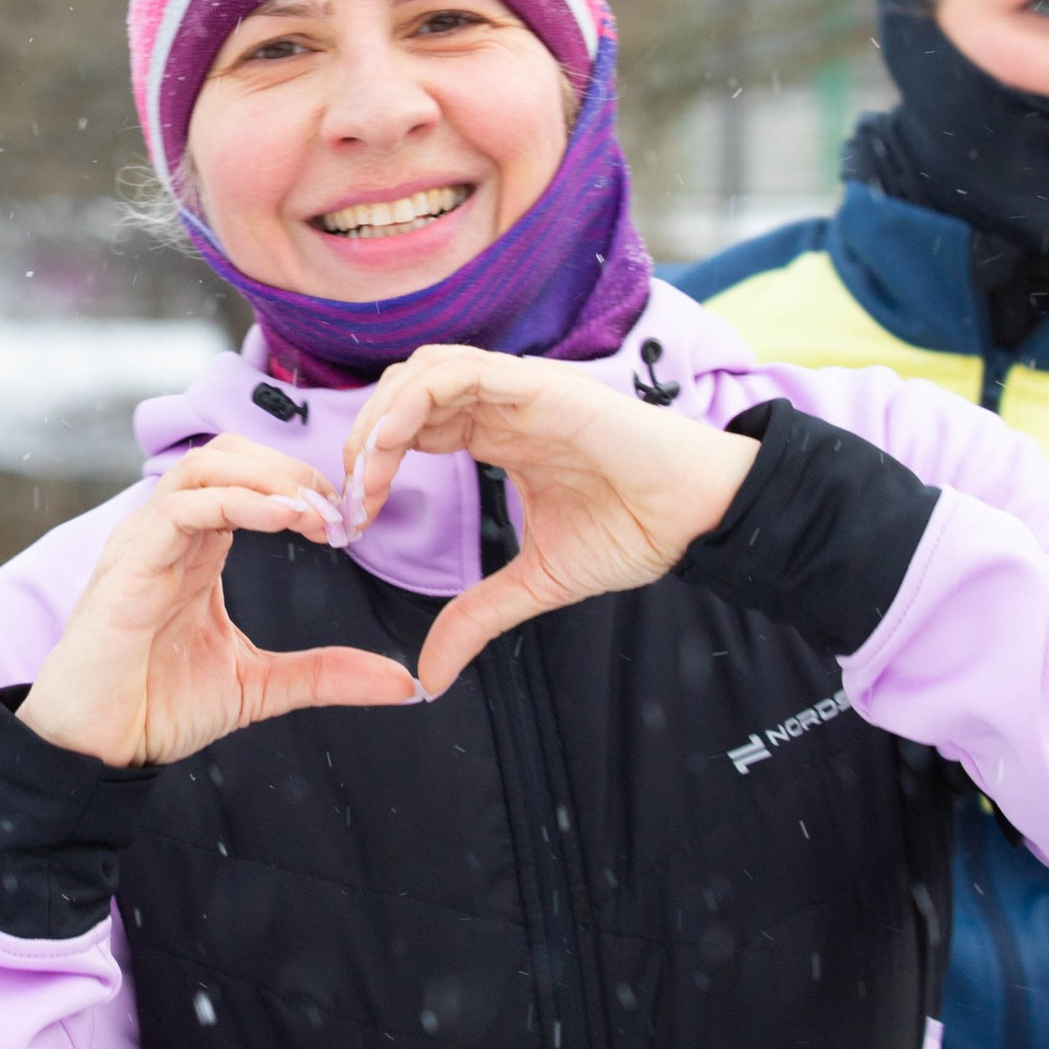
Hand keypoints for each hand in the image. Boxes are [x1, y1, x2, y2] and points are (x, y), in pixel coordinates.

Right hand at [19, 434, 417, 770]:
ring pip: (207, 467)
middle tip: (339, 511)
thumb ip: (325, 674)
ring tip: (316, 513)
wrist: (98, 752)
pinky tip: (284, 520)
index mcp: (195, 550)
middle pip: (230, 455)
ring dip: (271, 478)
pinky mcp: (128, 565)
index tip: (348, 522)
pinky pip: (183, 507)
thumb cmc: (157, 709)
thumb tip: (403, 682)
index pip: (248, 479)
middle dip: (293, 471)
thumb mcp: (260, 687)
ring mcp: (144, 544)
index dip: (302, 486)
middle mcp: (168, 534)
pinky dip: (239, 502)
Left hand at [341, 346, 750, 698]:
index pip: (411, 427)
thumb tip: (428, 676)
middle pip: (403, 393)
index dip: (372, 465)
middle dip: (362, 441)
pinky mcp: (539, 386)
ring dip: (379, 418)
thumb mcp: (536, 583)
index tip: (357, 520)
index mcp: (497, 434)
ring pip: (421, 372)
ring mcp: (518, 389)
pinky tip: (390, 447)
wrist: (698, 517)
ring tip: (364, 476)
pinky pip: (457, 372)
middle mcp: (501, 404)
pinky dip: (411, 402)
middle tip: (350, 501)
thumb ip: (478, 616)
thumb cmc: (634, 532)